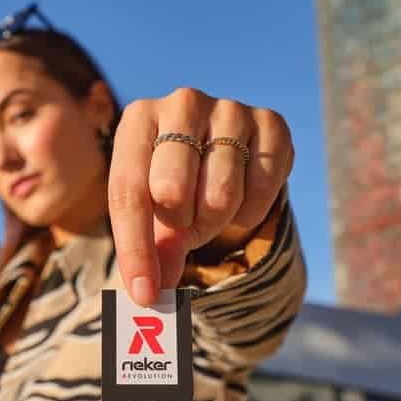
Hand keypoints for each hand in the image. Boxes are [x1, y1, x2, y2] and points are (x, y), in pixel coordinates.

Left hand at [107, 88, 294, 304]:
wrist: (219, 153)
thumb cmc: (172, 185)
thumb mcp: (150, 213)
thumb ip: (150, 250)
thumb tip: (153, 298)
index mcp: (137, 119)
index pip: (128, 192)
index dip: (135, 249)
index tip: (144, 293)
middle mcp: (181, 103)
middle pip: (172, 191)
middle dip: (179, 226)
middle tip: (183, 225)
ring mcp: (229, 108)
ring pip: (221, 195)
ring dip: (215, 220)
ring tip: (209, 209)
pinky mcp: (272, 122)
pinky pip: (264, 186)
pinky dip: (251, 210)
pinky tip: (242, 196)